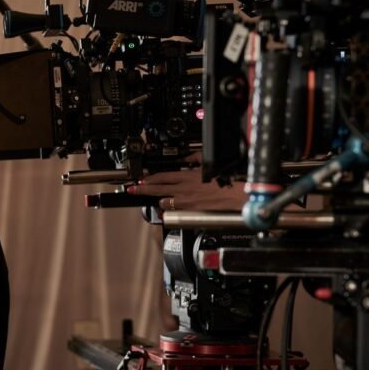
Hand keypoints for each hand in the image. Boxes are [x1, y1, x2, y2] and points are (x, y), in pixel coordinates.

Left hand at [128, 167, 246, 210]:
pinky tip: (164, 210)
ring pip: (164, 202)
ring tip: (152, 198)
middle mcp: (183, 190)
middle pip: (157, 189)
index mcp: (187, 176)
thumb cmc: (226, 180)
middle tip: (132, 189)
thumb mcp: (208, 163)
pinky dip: (168, 210)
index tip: (140, 178)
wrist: (236, 196)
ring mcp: (186, 202)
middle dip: (142, 189)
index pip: (162, 176)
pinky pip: (174, 211)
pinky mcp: (191, 211)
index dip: (149, 178)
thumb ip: (194, 159)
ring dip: (158, 200)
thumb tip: (186, 158)